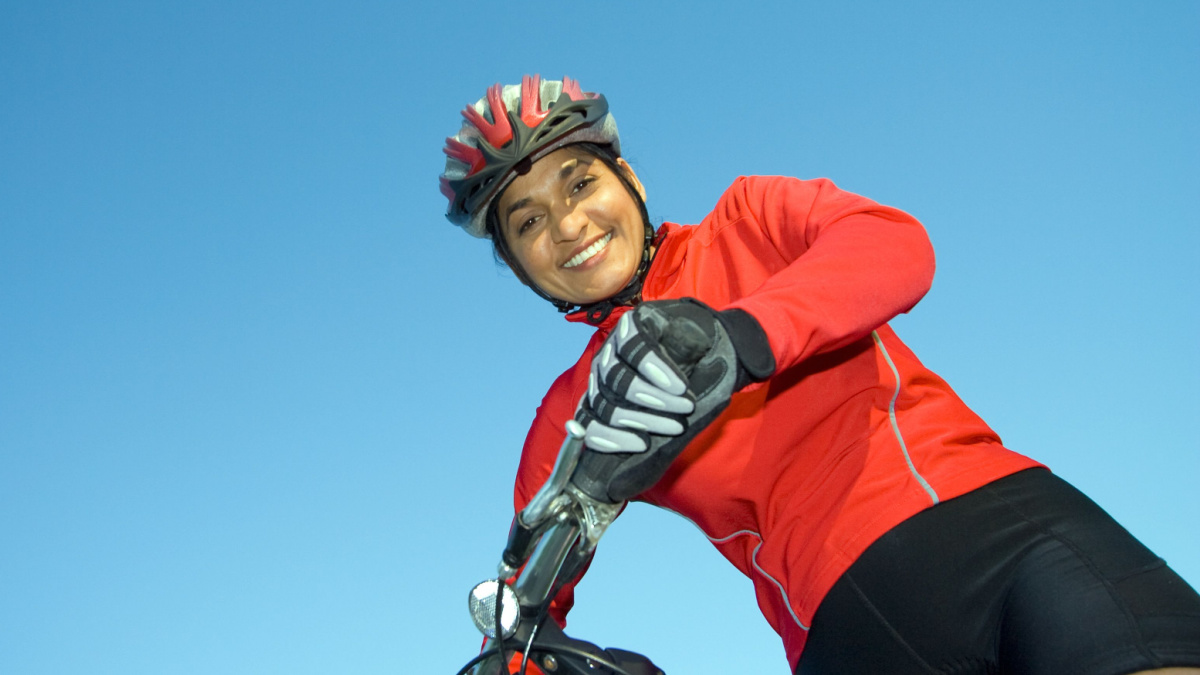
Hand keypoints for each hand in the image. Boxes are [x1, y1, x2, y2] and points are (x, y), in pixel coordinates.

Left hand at [574, 298, 773, 500]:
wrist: (722, 350)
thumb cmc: (694, 391)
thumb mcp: (669, 423)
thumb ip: (644, 446)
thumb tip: (617, 490)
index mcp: (606, 397)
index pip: (591, 421)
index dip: (610, 437)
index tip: (640, 445)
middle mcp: (604, 371)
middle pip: (605, 400)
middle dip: (641, 419)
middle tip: (674, 425)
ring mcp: (615, 345)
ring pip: (617, 376)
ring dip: (651, 397)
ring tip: (681, 404)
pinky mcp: (633, 322)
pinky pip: (634, 348)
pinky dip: (655, 369)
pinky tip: (675, 383)